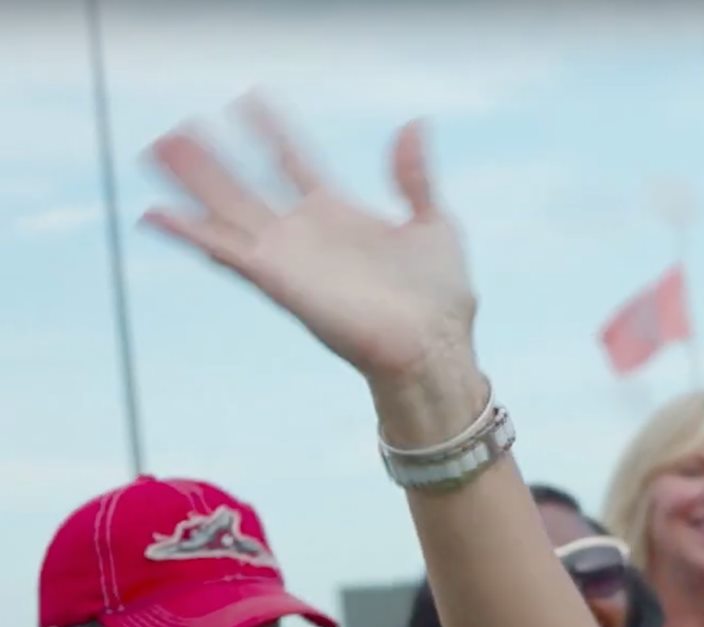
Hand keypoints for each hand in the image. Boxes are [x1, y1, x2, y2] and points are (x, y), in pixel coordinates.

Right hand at [141, 97, 479, 403]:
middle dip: (211, 159)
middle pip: (245, 187)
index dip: (272, 132)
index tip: (249, 100)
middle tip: (177, 129)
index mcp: (339, 215)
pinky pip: (225, 253)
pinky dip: (190, 234)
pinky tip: (155, 214)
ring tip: (158, 150)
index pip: (294, 162)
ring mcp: (288, 258)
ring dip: (191, 183)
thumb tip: (413, 126)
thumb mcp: (434, 222)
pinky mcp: (278, 282)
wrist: (437, 344)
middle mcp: (305, 235)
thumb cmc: (442, 296)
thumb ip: (414, 176)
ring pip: (226, 211)